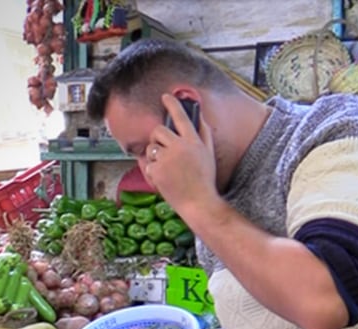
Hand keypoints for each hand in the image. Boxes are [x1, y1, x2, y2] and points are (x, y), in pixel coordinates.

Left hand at [143, 94, 220, 215]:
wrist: (198, 203)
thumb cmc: (204, 180)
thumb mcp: (209, 154)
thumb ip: (204, 133)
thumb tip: (199, 116)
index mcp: (194, 141)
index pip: (181, 117)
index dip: (172, 104)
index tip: (165, 96)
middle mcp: (180, 147)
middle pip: (159, 130)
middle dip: (157, 137)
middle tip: (162, 147)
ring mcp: (167, 158)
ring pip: (151, 147)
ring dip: (155, 155)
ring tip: (167, 168)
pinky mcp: (157, 170)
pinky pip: (148, 164)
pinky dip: (153, 171)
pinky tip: (164, 179)